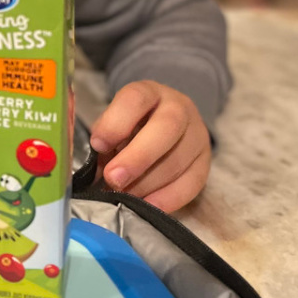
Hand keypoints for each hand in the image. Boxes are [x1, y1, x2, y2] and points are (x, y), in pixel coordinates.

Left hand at [89, 81, 210, 212]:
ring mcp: (197, 134)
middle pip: (167, 127)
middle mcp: (178, 108)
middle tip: (114, 178)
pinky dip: (168, 198)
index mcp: (149, 93)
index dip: (116, 122)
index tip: (98, 145)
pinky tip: (148, 205)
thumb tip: (92, 170)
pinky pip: (193, 182)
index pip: (136, 98)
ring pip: (179, 158)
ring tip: (124, 196)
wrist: (165, 125)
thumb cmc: (131, 126)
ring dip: (148, 183)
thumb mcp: (113, 122)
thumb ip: (103, 139)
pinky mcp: (205, 162)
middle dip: (137, 157)